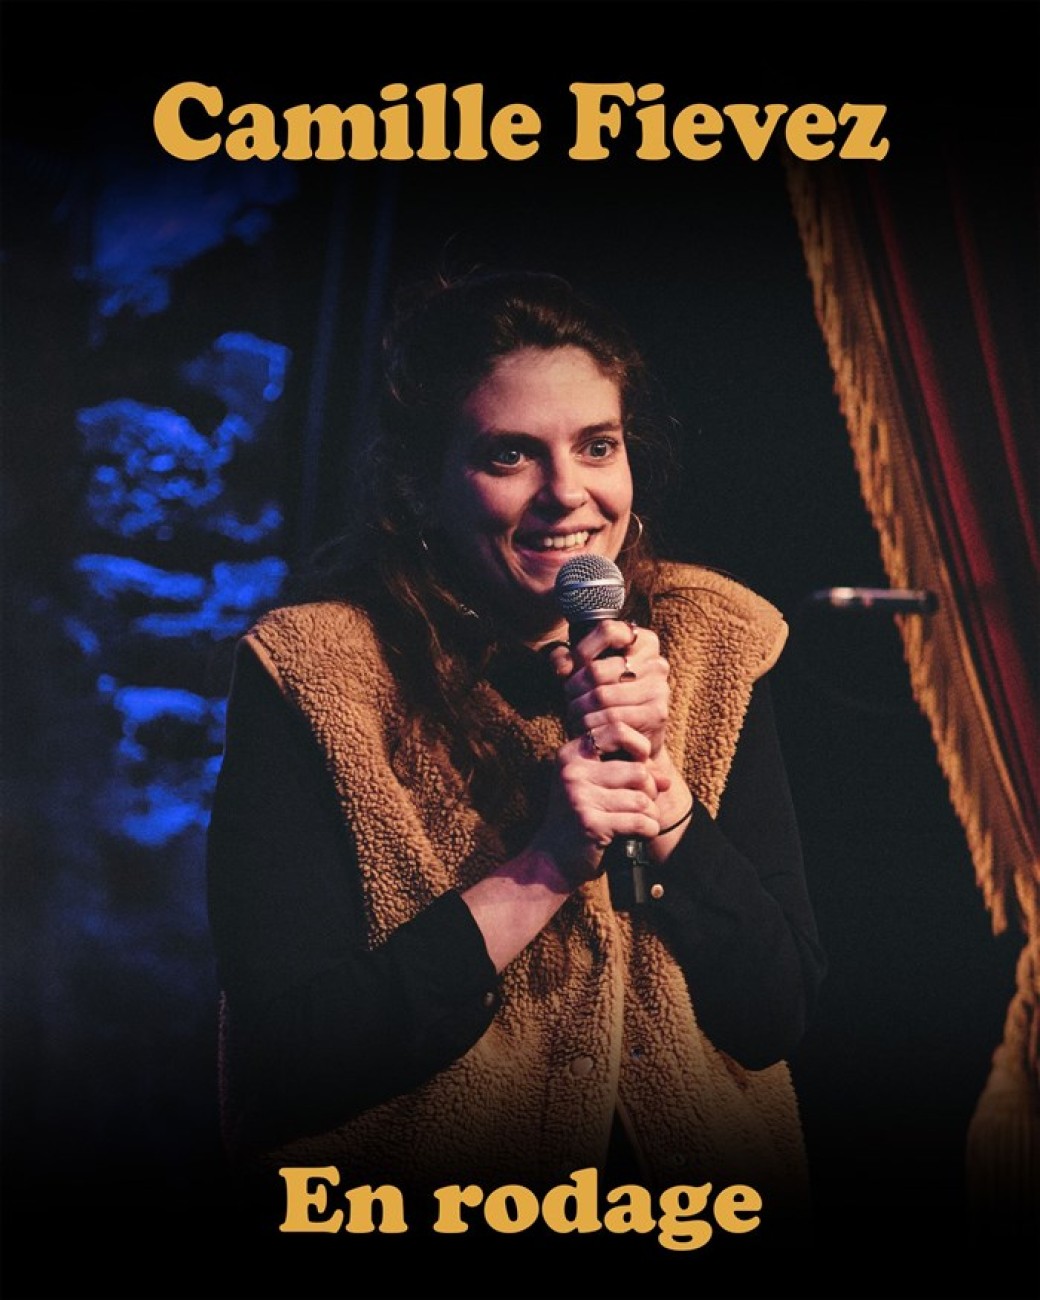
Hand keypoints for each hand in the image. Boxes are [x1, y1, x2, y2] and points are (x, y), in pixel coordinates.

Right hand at [532, 733, 664, 881]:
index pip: (617, 730)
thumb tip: (665, 780)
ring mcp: (580, 797)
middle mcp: (573, 771)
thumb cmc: (579, 818)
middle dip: (649, 791)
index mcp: (572, 755)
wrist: (552, 859)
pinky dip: (648, 830)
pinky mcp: (590, 823)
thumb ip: (629, 774)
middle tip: (640, 805)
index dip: (639, 746)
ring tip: (638, 821)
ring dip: (649, 814)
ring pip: (642, 799)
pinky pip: (639, 822)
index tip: (640, 765)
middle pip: (639, 771)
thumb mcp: (597, 787)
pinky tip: (638, 835)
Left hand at [547, 620, 671, 763]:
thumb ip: (566, 660)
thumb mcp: (584, 674)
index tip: (570, 668)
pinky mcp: (657, 713)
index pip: (607, 630)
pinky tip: (586, 730)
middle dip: (573, 688)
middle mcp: (655, 662)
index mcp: (642, 641)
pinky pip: (613, 718)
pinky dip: (592, 726)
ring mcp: (659, 687)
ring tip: (574, 716)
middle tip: (568, 700)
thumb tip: (563, 667)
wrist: (632, 740)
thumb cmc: (605, 699)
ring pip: (601, 696)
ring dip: (579, 710)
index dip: (581, 649)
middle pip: (597, 669)